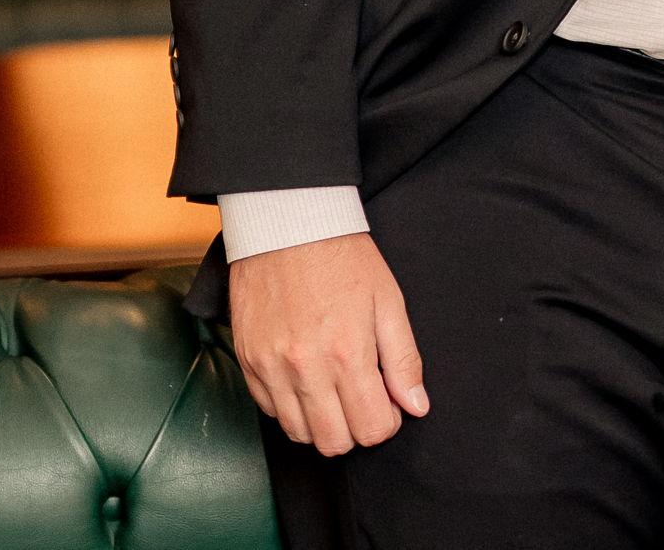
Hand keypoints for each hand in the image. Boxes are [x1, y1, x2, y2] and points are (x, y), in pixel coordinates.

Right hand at [229, 233, 428, 454]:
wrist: (287, 222)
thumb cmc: (341, 256)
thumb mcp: (387, 298)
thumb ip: (404, 358)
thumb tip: (416, 405)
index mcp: (347, 352)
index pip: (371, 429)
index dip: (386, 421)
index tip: (386, 400)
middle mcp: (305, 367)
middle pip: (334, 442)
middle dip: (356, 427)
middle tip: (362, 396)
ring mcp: (270, 367)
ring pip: (299, 434)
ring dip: (322, 422)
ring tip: (333, 388)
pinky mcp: (247, 360)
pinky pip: (269, 411)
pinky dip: (290, 406)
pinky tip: (305, 378)